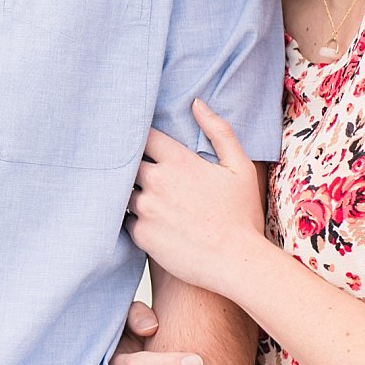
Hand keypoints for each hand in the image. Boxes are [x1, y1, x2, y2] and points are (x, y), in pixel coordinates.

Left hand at [127, 100, 268, 298]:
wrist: (237, 262)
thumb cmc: (241, 214)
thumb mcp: (239, 167)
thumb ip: (219, 130)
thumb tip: (196, 102)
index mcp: (178, 160)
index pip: (143, 136)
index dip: (140, 137)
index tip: (140, 141)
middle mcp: (156, 181)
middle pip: (126, 162)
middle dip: (130, 163)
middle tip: (133, 166)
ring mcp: (145, 208)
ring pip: (122, 190)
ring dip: (128, 190)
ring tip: (139, 194)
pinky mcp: (140, 233)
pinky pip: (125, 218)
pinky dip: (132, 217)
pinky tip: (145, 219)